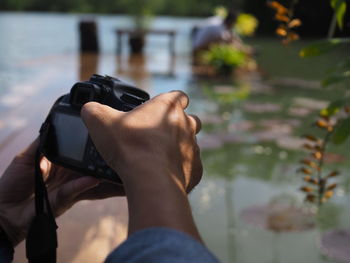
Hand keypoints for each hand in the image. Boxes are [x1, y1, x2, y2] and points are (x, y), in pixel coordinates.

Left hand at [0, 139, 123, 245]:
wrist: (4, 211)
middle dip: (105, 161)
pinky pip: (76, 189)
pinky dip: (85, 184)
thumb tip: (54, 123)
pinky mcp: (66, 199)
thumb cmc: (12, 183)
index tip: (106, 135)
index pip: (80, 151)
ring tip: (118, 168)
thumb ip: (42, 142)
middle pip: (90, 165)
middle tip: (120, 153)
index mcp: (61, 162)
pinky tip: (95, 178)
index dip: (92, 144)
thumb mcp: (26, 157)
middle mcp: (69, 174)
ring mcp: (70, 187)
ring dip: (104, 175)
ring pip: (91, 179)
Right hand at [81, 91, 201, 192]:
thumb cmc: (129, 147)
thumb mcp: (101, 122)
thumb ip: (94, 110)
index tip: (160, 109)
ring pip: (189, 143)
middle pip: (188, 119)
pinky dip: (179, 168)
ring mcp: (193, 147)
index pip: (178, 96)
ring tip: (158, 156)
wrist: (150, 180)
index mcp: (168, 107)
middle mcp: (187, 124)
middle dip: (177, 125)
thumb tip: (90, 109)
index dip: (170, 101)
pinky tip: (164, 174)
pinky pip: (189, 166)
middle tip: (157, 135)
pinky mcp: (196, 169)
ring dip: (178, 147)